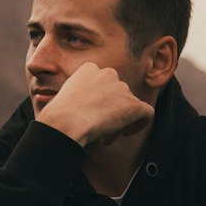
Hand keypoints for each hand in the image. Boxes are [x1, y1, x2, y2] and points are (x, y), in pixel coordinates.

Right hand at [37, 63, 152, 147]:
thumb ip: (80, 96)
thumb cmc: (59, 115)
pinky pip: (146, 113)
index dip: (98, 101)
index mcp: (90, 68)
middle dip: (109, 111)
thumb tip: (87, 108)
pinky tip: (126, 132)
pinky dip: (139, 123)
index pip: (102, 83)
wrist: (67, 121)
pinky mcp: (133, 105)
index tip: (90, 114)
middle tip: (98, 127)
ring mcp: (122, 88)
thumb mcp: (65, 98)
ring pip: (127, 105)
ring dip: (118, 121)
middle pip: (115, 94)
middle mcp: (109, 74)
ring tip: (105, 136)